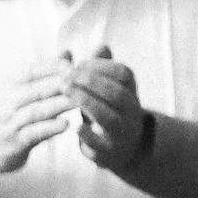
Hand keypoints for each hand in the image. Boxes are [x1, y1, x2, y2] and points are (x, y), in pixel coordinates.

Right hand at [0, 60, 77, 174]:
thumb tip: (67, 53)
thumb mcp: (16, 92)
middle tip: (85, 80)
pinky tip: (65, 124)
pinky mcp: (14, 144)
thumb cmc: (1, 118)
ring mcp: (10, 123)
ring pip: (36, 111)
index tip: (74, 64)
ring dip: (58, 105)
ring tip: (80, 100)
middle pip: (37, 89)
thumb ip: (44, 75)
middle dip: (61, 83)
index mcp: (9, 87)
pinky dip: (48, 128)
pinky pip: (32, 134)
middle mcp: (8, 102)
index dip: (53, 66)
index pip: (31, 71)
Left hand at [66, 47, 148, 171]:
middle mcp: (131, 112)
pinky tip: (75, 125)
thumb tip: (101, 45)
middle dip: (92, 82)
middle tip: (67, 76)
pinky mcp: (109, 152)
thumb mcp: (106, 89)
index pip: (124, 74)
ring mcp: (122, 133)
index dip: (102, 66)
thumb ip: (101, 69)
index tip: (79, 63)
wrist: (120, 149)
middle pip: (118, 94)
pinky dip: (88, 135)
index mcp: (130, 93)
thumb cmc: (106, 110)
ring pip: (109, 118)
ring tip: (67, 92)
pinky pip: (101, 144)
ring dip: (88, 103)